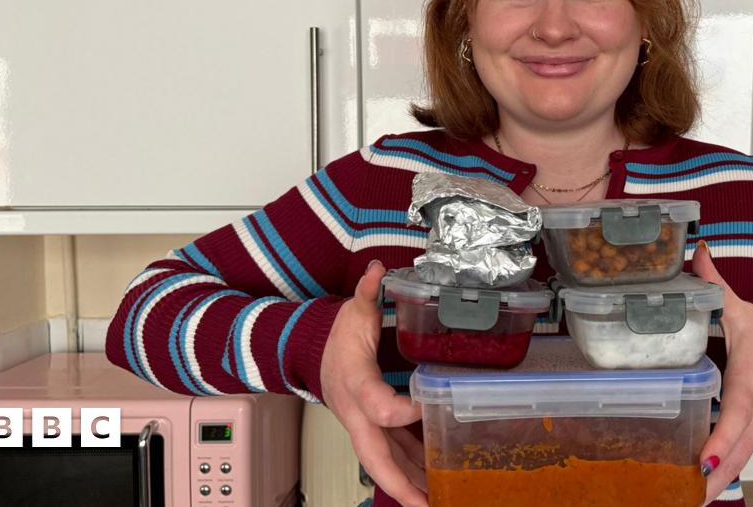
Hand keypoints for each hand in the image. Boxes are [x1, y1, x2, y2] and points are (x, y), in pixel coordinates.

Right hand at [321, 260, 427, 506]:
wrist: (312, 355)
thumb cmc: (335, 338)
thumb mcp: (352, 312)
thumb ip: (368, 293)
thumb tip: (376, 270)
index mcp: (355, 385)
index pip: (379, 407)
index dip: (403, 412)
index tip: (427, 408)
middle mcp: (358, 414)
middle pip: (378, 457)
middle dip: (402, 483)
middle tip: (427, 504)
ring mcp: (364, 427)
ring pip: (387, 464)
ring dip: (412, 485)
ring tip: (440, 501)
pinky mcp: (373, 432)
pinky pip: (393, 457)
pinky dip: (414, 472)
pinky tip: (435, 482)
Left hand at [692, 242, 752, 504]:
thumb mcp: (745, 313)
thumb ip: (718, 287)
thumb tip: (697, 253)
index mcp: (752, 386)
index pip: (737, 416)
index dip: (721, 439)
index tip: (703, 459)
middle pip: (734, 454)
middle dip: (711, 479)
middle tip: (685, 496)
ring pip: (734, 465)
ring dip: (711, 485)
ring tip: (680, 501)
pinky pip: (733, 464)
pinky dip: (715, 480)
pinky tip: (689, 493)